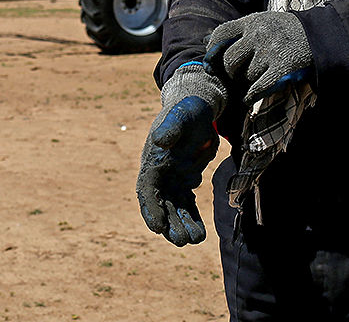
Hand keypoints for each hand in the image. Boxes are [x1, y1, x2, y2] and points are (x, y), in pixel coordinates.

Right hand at [136, 65, 225, 245]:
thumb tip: (160, 140)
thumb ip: (171, 127)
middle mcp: (160, 172)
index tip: (158, 227)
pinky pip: (187, 203)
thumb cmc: (188, 110)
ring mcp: (172, 177)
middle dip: (170, 223)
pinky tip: (200, 232)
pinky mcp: (185, 179)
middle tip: (182, 240)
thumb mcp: (182, 116)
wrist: (198, 107)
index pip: (148, 189)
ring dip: (182, 224)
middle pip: (162, 204)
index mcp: (153, 160)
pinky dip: (191, 217)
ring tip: (195, 239)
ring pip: (175, 207)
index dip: (151, 209)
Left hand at [204, 11, 311, 107]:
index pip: (222, 33)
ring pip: (245, 75)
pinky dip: (251, 95)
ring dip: (248, 81)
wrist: (320, 36)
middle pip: (229, 59)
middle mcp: (259, 34)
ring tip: (258, 77)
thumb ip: (239, 31)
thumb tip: (206, 41)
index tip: (210, 61)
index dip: (212, 50)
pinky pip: (257, 88)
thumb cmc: (287, 32)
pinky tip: (250, 96)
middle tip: (238, 75)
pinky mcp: (283, 68)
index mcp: (253, 21)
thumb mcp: (264, 22)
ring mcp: (271, 51)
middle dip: (231, 71)